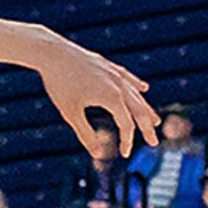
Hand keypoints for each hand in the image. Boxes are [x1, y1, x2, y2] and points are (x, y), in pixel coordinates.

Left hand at [31, 31, 156, 163]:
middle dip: (146, 127)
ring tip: (155, 121)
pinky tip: (143, 89)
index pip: (127, 125)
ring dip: (146, 109)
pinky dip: (137, 86)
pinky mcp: (107, 65)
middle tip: (154, 142)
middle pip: (139, 110)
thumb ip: (86, 134)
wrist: (52, 52)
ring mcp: (114, 73)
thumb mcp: (70, 113)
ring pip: (136, 94)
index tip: (125, 154)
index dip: (127, 141)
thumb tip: (97, 155)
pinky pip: (128, 78)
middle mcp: (119, 84)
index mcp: (112, 98)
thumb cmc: (59, 84)